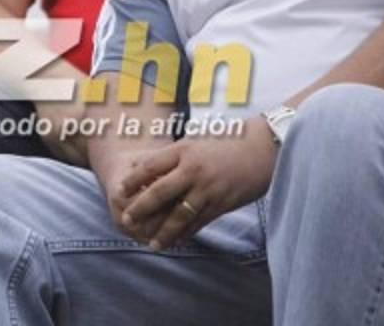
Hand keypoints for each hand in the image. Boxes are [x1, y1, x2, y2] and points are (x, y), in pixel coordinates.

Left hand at [116, 116, 277, 248]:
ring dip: (164, 231)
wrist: (263, 147)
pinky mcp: (222, 203)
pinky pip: (200, 222)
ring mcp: (208, 188)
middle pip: (160, 192)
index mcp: (184, 150)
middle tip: (126, 220)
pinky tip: (177, 241)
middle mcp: (193, 170)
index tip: (120, 190)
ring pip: (180, 214)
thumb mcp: (195, 139)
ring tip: (151, 243)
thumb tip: (142, 166)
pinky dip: (187, 233)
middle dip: (141, 209)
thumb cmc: (227, 140)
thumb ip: (171, 154)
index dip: (133, 180)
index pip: (150, 166)